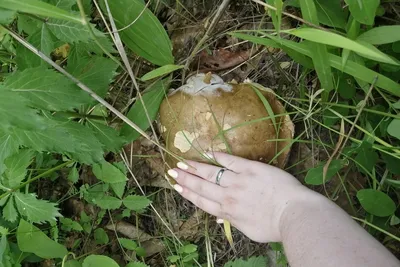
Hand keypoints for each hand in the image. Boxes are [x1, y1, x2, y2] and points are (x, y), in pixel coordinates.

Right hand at [167, 152, 310, 242]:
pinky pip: (230, 160)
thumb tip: (218, 219)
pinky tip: (208, 152)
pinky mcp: (250, 168)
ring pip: (211, 172)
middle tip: (171, 171)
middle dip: (185, 178)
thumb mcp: (249, 230)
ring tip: (182, 161)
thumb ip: (232, 222)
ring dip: (195, 167)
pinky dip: (217, 156)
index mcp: (227, 212)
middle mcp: (228, 196)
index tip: (176, 187)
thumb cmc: (273, 226)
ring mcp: (238, 181)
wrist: (293, 213)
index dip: (188, 193)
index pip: (202, 201)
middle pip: (202, 185)